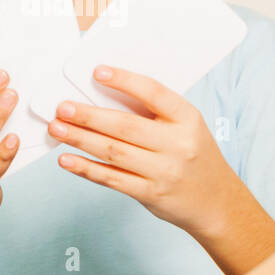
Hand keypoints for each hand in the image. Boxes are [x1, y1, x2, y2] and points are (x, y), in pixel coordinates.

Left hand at [47, 65, 242, 236]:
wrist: (217, 202)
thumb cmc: (195, 157)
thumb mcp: (187, 127)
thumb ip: (155, 113)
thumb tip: (104, 97)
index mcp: (188, 119)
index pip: (153, 93)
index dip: (124, 81)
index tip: (97, 72)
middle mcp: (177, 144)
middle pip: (125, 125)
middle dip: (88, 115)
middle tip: (62, 108)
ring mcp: (164, 172)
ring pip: (113, 151)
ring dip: (80, 139)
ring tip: (57, 129)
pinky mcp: (151, 194)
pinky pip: (112, 178)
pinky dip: (86, 168)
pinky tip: (67, 160)